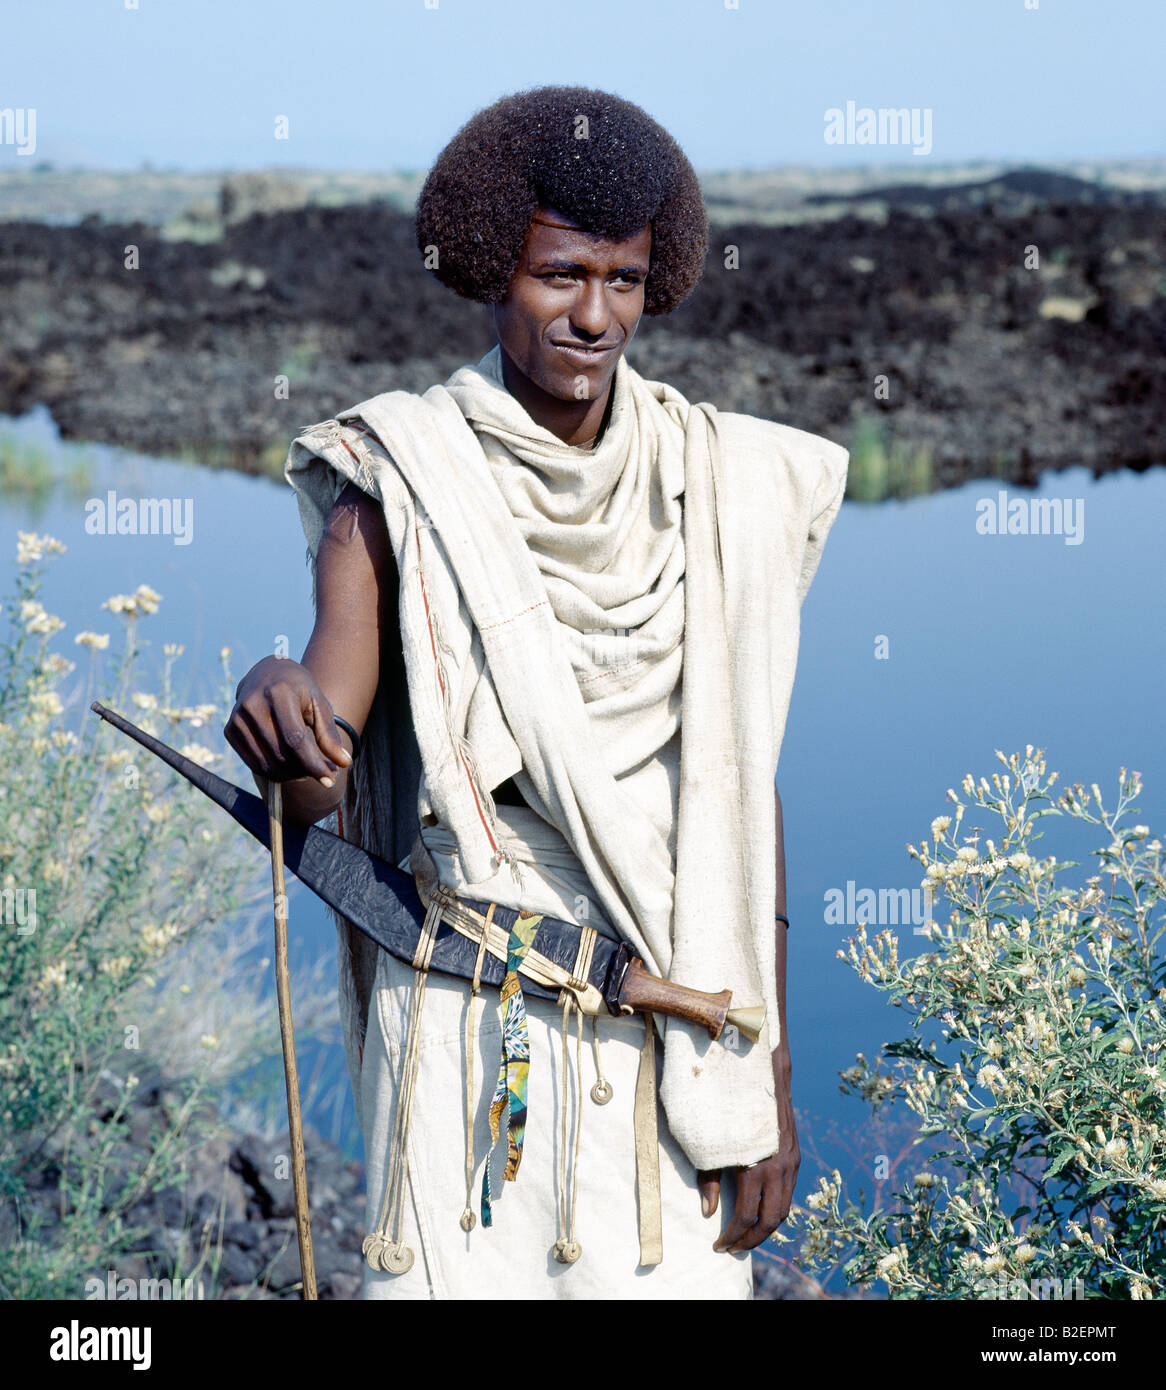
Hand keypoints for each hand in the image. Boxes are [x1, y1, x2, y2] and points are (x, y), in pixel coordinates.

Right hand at [224, 655, 351, 787]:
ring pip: (267, 764)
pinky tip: (287, 763)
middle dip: (304, 770)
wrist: (267, 673)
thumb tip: (345, 763)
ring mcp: (237, 717)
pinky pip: (253, 763)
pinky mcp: (230, 729)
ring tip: (305, 767)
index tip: (329, 780)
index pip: (295, 738)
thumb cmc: (299, 690)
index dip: (313, 763)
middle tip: (320, 770)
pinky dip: (273, 771)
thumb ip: (329, 735)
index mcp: (279, 692)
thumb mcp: (319, 705)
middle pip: (281, 754)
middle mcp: (253, 703)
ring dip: (290, 774)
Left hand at [697, 1053, 799, 1252]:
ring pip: (784, 1208)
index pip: (746, 1215)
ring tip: (746, 1235)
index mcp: (756, 1165)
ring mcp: (790, 1160)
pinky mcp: (794, 1153)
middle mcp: (779, 1166)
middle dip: (752, 1239)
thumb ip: (708, 1177)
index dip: (732, 1236)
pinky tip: (760, 1210)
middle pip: (771, 1220)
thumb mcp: (709, 1139)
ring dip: (766, 1227)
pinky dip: (776, 1208)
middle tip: (733, 1248)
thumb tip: (708, 1211)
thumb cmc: (725, 1103)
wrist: (759, 1072)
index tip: (719, 1246)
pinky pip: (789, 1191)